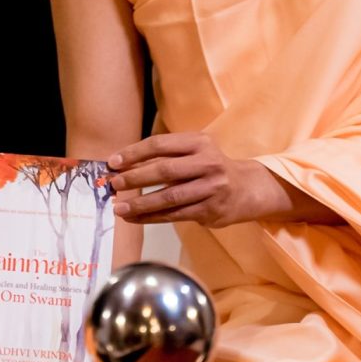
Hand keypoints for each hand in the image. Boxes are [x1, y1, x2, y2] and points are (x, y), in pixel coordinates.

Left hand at [105, 132, 286, 228]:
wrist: (247, 189)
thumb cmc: (210, 168)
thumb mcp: (194, 152)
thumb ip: (165, 156)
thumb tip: (124, 165)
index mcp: (199, 142)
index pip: (160, 144)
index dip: (134, 153)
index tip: (113, 162)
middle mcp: (207, 163)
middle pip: (164, 170)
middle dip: (135, 178)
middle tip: (114, 184)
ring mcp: (210, 188)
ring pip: (169, 197)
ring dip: (140, 203)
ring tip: (119, 208)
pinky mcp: (210, 210)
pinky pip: (175, 215)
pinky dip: (151, 217)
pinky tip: (135, 218)